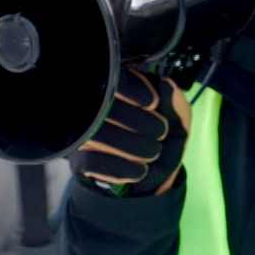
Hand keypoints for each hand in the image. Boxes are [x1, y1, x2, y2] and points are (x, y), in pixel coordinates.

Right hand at [71, 69, 188, 196]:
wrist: (153, 176)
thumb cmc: (159, 137)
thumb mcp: (175, 116)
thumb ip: (172, 98)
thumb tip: (165, 86)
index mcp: (114, 87)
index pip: (113, 78)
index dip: (131, 88)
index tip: (152, 102)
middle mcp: (92, 106)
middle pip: (104, 106)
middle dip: (140, 122)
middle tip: (161, 132)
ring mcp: (83, 132)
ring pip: (97, 133)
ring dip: (133, 146)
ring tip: (154, 152)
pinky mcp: (78, 159)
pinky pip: (91, 161)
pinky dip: (121, 167)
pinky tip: (141, 170)